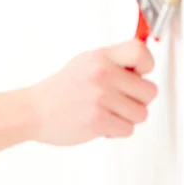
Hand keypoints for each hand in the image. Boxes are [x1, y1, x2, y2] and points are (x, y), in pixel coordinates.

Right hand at [28, 39, 157, 145]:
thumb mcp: (84, 63)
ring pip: (141, 114)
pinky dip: (115, 131)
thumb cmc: (59, 90)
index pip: (141, 53)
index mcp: (100, 58)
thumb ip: (113, 62)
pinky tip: (100, 122)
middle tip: (118, 100)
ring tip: (106, 112)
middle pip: (150, 91)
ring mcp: (100, 98)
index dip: (147, 66)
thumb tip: (142, 68)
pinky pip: (128, 129)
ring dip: (126, 118)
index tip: (139, 75)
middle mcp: (102, 75)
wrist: (33, 111)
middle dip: (137, 100)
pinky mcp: (98, 121)